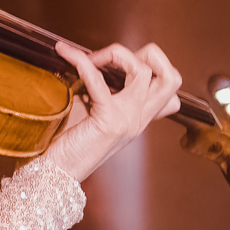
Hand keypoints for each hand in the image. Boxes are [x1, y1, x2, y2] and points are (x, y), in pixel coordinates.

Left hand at [43, 40, 181, 182]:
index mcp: (138, 119)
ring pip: (144, 71)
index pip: (170, 90)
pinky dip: (82, 61)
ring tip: (90, 58)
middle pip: (172, 77)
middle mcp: (138, 119)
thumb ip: (101, 94)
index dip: (153, 67)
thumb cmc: (69, 146)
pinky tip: (67, 54)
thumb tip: (90, 63)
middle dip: (148, 54)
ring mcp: (126, 120)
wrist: (57, 174)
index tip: (120, 64)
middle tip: (116, 57)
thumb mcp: (94, 117)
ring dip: (116, 54)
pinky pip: (99, 80)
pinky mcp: (107, 121)